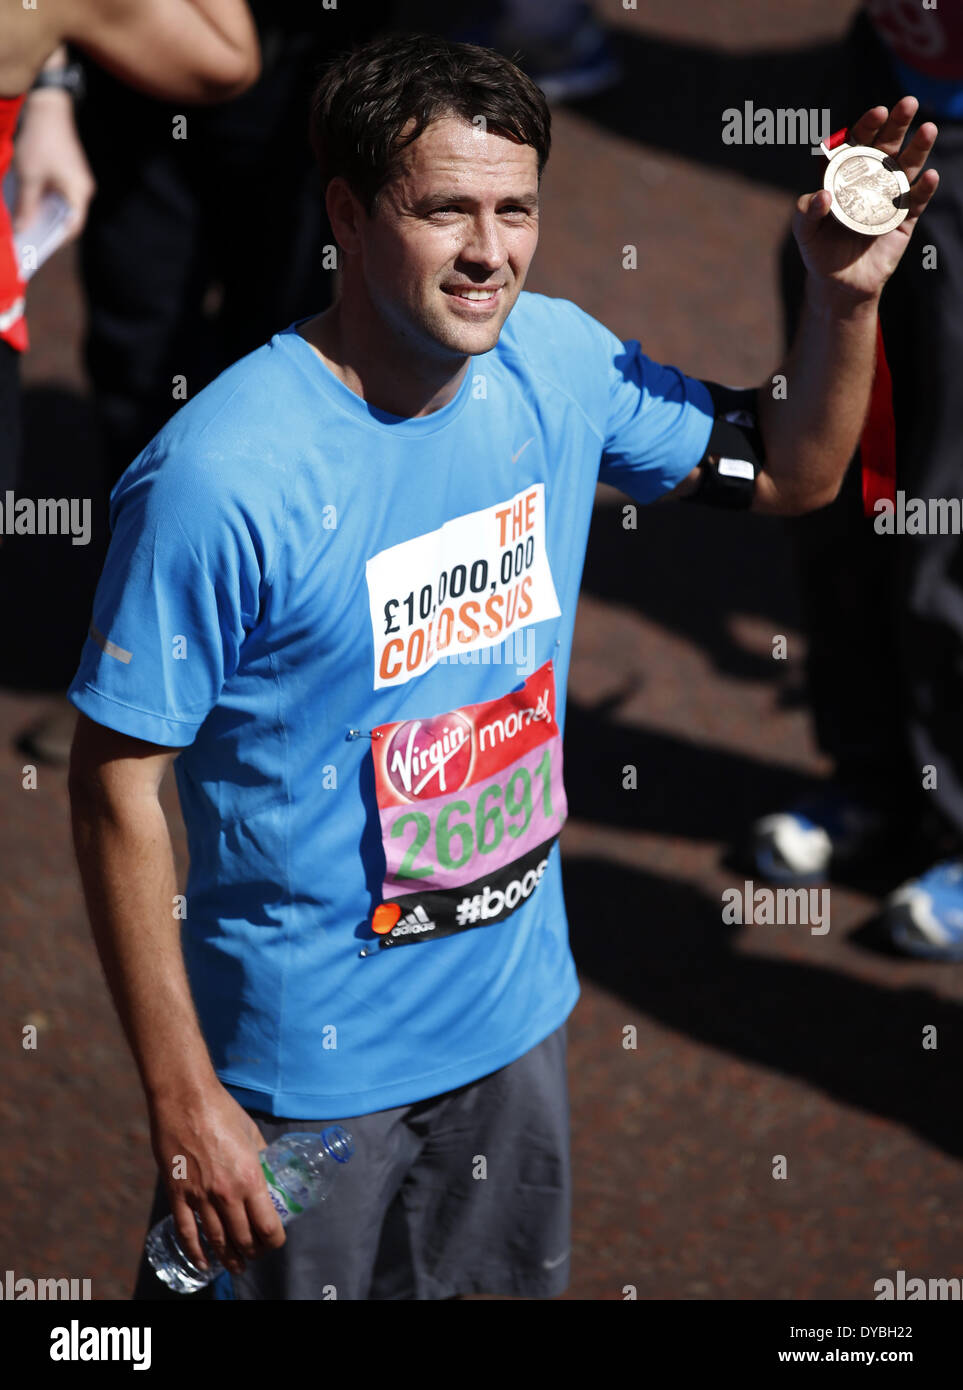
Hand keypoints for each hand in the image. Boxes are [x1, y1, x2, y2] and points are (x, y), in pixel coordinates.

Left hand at [12, 89, 95, 242]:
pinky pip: (58, 193)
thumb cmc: (41, 141)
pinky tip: (27, 202)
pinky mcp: (69, 172)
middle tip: (26, 238)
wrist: (48, 106)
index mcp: (79, 193)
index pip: (72, 228)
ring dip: (44, 214)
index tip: (35, 246)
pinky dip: (44, 200)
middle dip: (46, 228)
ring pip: (61, 206)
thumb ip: (26, 206)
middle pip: (66, 218)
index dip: (54, 240)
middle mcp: (83, 189)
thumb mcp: (29, 176)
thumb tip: (22, 230)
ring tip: (24, 221)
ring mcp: (77, 180)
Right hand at [149, 1081, 285, 1276]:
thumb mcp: (252, 1133)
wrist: (186, 1099)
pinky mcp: (178, 1194)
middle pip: (244, 1238)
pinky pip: (187, 1231)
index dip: (274, 1242)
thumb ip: (260, 1156)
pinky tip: (203, 1262)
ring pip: (217, 1239)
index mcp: (251, 1178)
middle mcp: (227, 1193)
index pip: (268, 1226)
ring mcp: (200, 1196)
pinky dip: (196, 1251)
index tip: (275, 1243)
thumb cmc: (222, 1110)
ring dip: (228, 1257)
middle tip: (254, 1256)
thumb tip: (265, 1168)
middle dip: (252, 1251)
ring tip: (234, 1266)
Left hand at [792, 97, 938, 307]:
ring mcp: (889, 198)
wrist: (839, 286)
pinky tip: (930, 176)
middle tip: (908, 103)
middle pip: (886, 147)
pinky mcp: (904, 219)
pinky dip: (924, 189)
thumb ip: (805, 212)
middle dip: (897, 124)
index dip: (866, 127)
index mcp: (846, 177)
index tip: (877, 112)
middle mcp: (870, 181)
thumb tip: (821, 196)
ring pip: (906, 167)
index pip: (857, 144)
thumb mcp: (804, 233)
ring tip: (928, 129)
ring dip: (918, 148)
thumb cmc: (819, 253)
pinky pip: (916, 201)